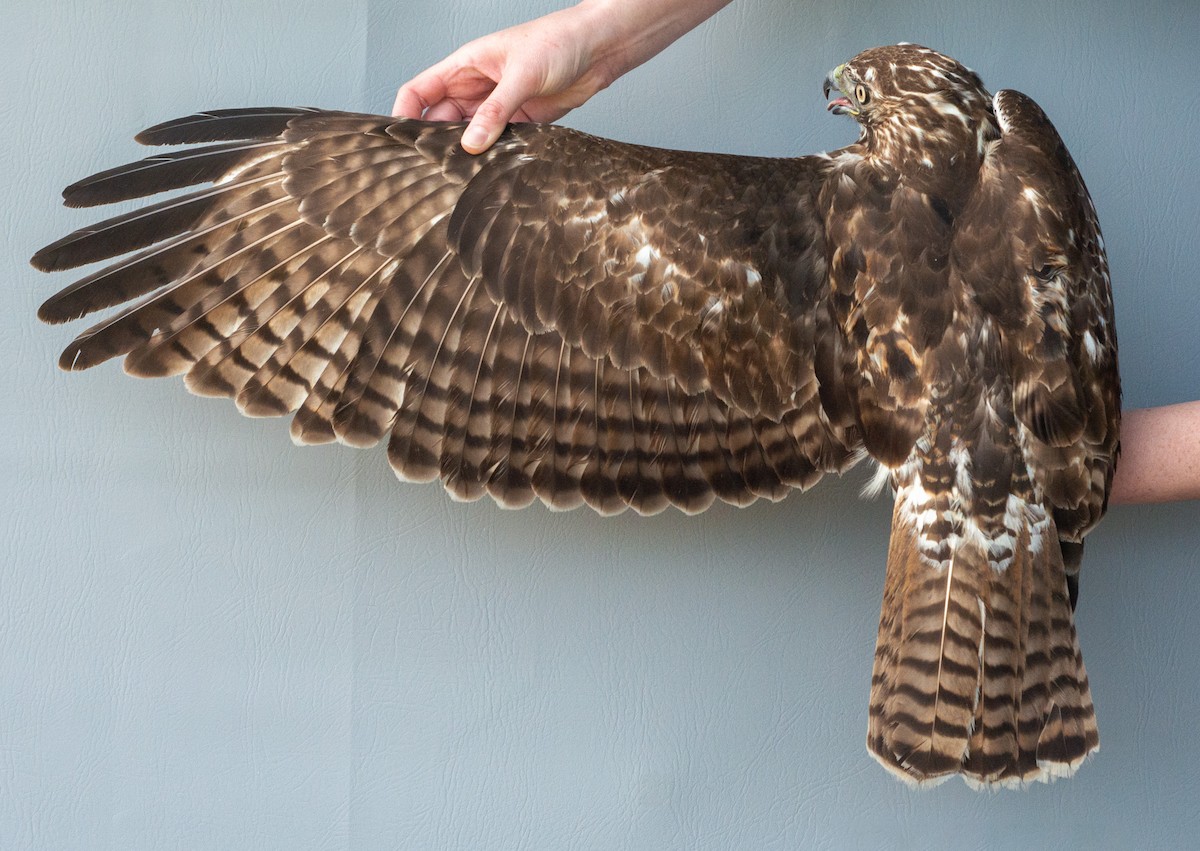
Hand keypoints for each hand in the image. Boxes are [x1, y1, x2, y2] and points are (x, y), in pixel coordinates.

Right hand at [392, 5, 615, 153]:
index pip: (421, 91)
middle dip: (435, 143)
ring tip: (461, 174)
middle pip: (442, 120)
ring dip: (465, 154)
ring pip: (468, 136)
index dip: (405, 114)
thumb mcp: (521, 74)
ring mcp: (496, 106)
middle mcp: (476, 88)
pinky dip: (491, 157)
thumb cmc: (558, 42)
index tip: (398, 142)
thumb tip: (471, 143)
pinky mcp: (519, 122)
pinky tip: (490, 170)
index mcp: (465, 66)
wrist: (598, 50)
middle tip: (434, 169)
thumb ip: (496, 110)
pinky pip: (496, 143)